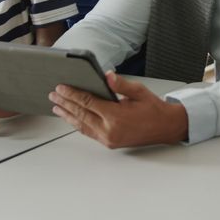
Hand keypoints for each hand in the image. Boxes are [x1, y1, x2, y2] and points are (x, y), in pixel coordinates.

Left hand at [49, 72, 187, 148]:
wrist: (166, 127)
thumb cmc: (154, 109)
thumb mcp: (139, 91)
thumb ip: (121, 85)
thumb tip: (106, 76)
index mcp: (116, 116)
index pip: (88, 103)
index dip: (72, 94)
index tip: (61, 88)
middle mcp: (109, 130)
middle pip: (81, 114)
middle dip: (65, 104)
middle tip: (54, 96)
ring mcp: (108, 138)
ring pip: (82, 126)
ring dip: (68, 116)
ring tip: (56, 108)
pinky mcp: (110, 143)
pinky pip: (89, 132)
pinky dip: (78, 124)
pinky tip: (72, 118)